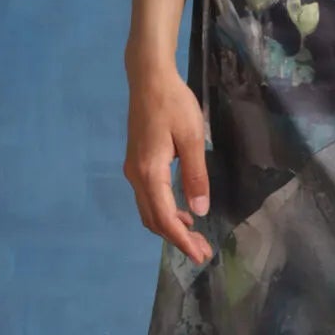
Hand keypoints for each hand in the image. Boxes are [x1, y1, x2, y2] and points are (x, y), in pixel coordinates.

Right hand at [124, 65, 213, 266]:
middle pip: (153, 219)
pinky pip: (148, 198)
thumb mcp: (192, 138)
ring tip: (194, 236)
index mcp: (150, 172)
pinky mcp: (136, 163)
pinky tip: (182, 211)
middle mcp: (136, 176)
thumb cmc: (174, 104)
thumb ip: (195, 175)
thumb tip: (199, 211)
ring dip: (170, 227)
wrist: (149, 79)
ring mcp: (133, 170)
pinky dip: (164, 211)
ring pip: (148, 211)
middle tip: (201, 251)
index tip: (199, 255)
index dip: (182, 240)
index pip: (164, 217)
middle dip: (176, 239)